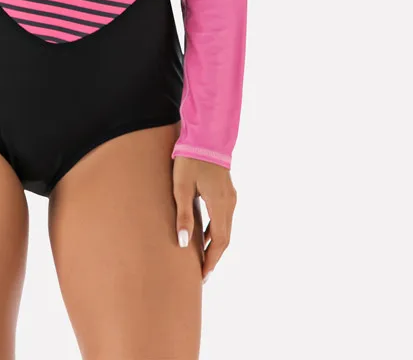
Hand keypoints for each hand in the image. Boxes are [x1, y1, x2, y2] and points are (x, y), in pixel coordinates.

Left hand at [172, 156, 236, 282]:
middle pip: (225, 238)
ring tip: (202, 257)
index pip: (220, 242)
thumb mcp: (182, 187)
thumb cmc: (190, 160)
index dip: (212, 261)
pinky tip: (205, 234)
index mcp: (220, 204)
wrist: (206, 135)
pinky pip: (224, 217)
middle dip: (214, 256)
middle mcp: (229, 203)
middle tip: (202, 273)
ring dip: (216, 244)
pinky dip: (217, 230)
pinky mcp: (227, 191)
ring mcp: (230, 196)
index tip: (202, 276)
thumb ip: (184, 215)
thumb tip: (184, 244)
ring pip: (226, 227)